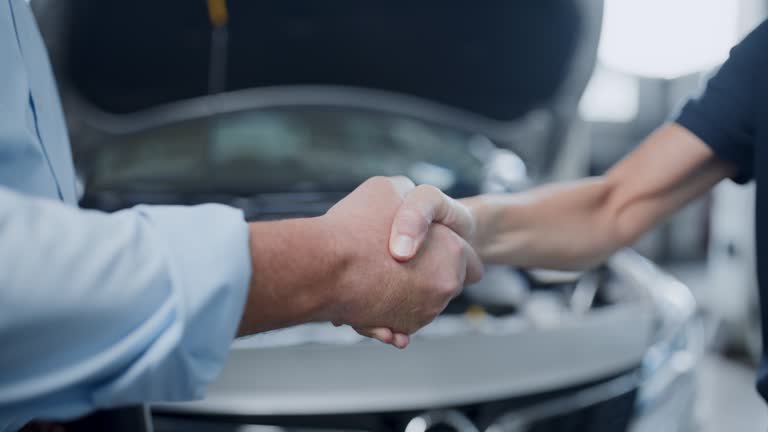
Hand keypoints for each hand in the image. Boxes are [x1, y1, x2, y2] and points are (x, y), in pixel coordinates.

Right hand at [320, 177, 482, 346]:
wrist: (323, 267)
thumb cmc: (356, 225)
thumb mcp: (390, 188)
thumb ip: (409, 197)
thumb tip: (408, 206)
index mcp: (454, 250)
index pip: (470, 260)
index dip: (451, 250)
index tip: (434, 249)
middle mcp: (446, 286)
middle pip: (443, 281)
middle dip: (426, 274)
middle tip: (398, 261)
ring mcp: (425, 312)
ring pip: (418, 302)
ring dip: (403, 294)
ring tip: (375, 277)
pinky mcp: (401, 329)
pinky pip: (398, 322)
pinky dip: (387, 315)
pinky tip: (370, 299)